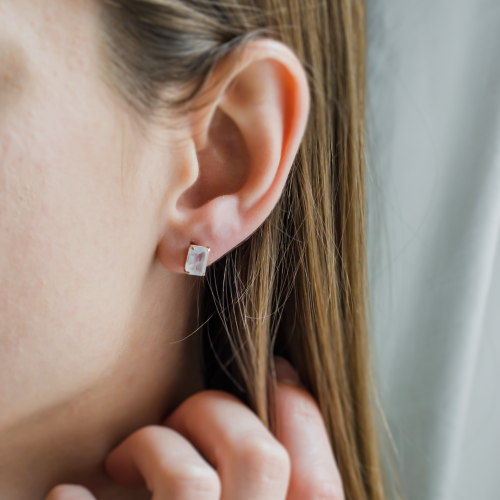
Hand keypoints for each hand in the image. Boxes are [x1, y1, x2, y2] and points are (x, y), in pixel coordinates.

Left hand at [46, 357, 343, 499]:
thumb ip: (272, 499)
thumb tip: (280, 427)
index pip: (320, 485)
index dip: (302, 410)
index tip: (278, 371)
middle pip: (257, 457)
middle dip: (217, 412)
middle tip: (182, 418)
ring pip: (187, 480)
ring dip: (152, 445)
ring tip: (123, 457)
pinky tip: (67, 497)